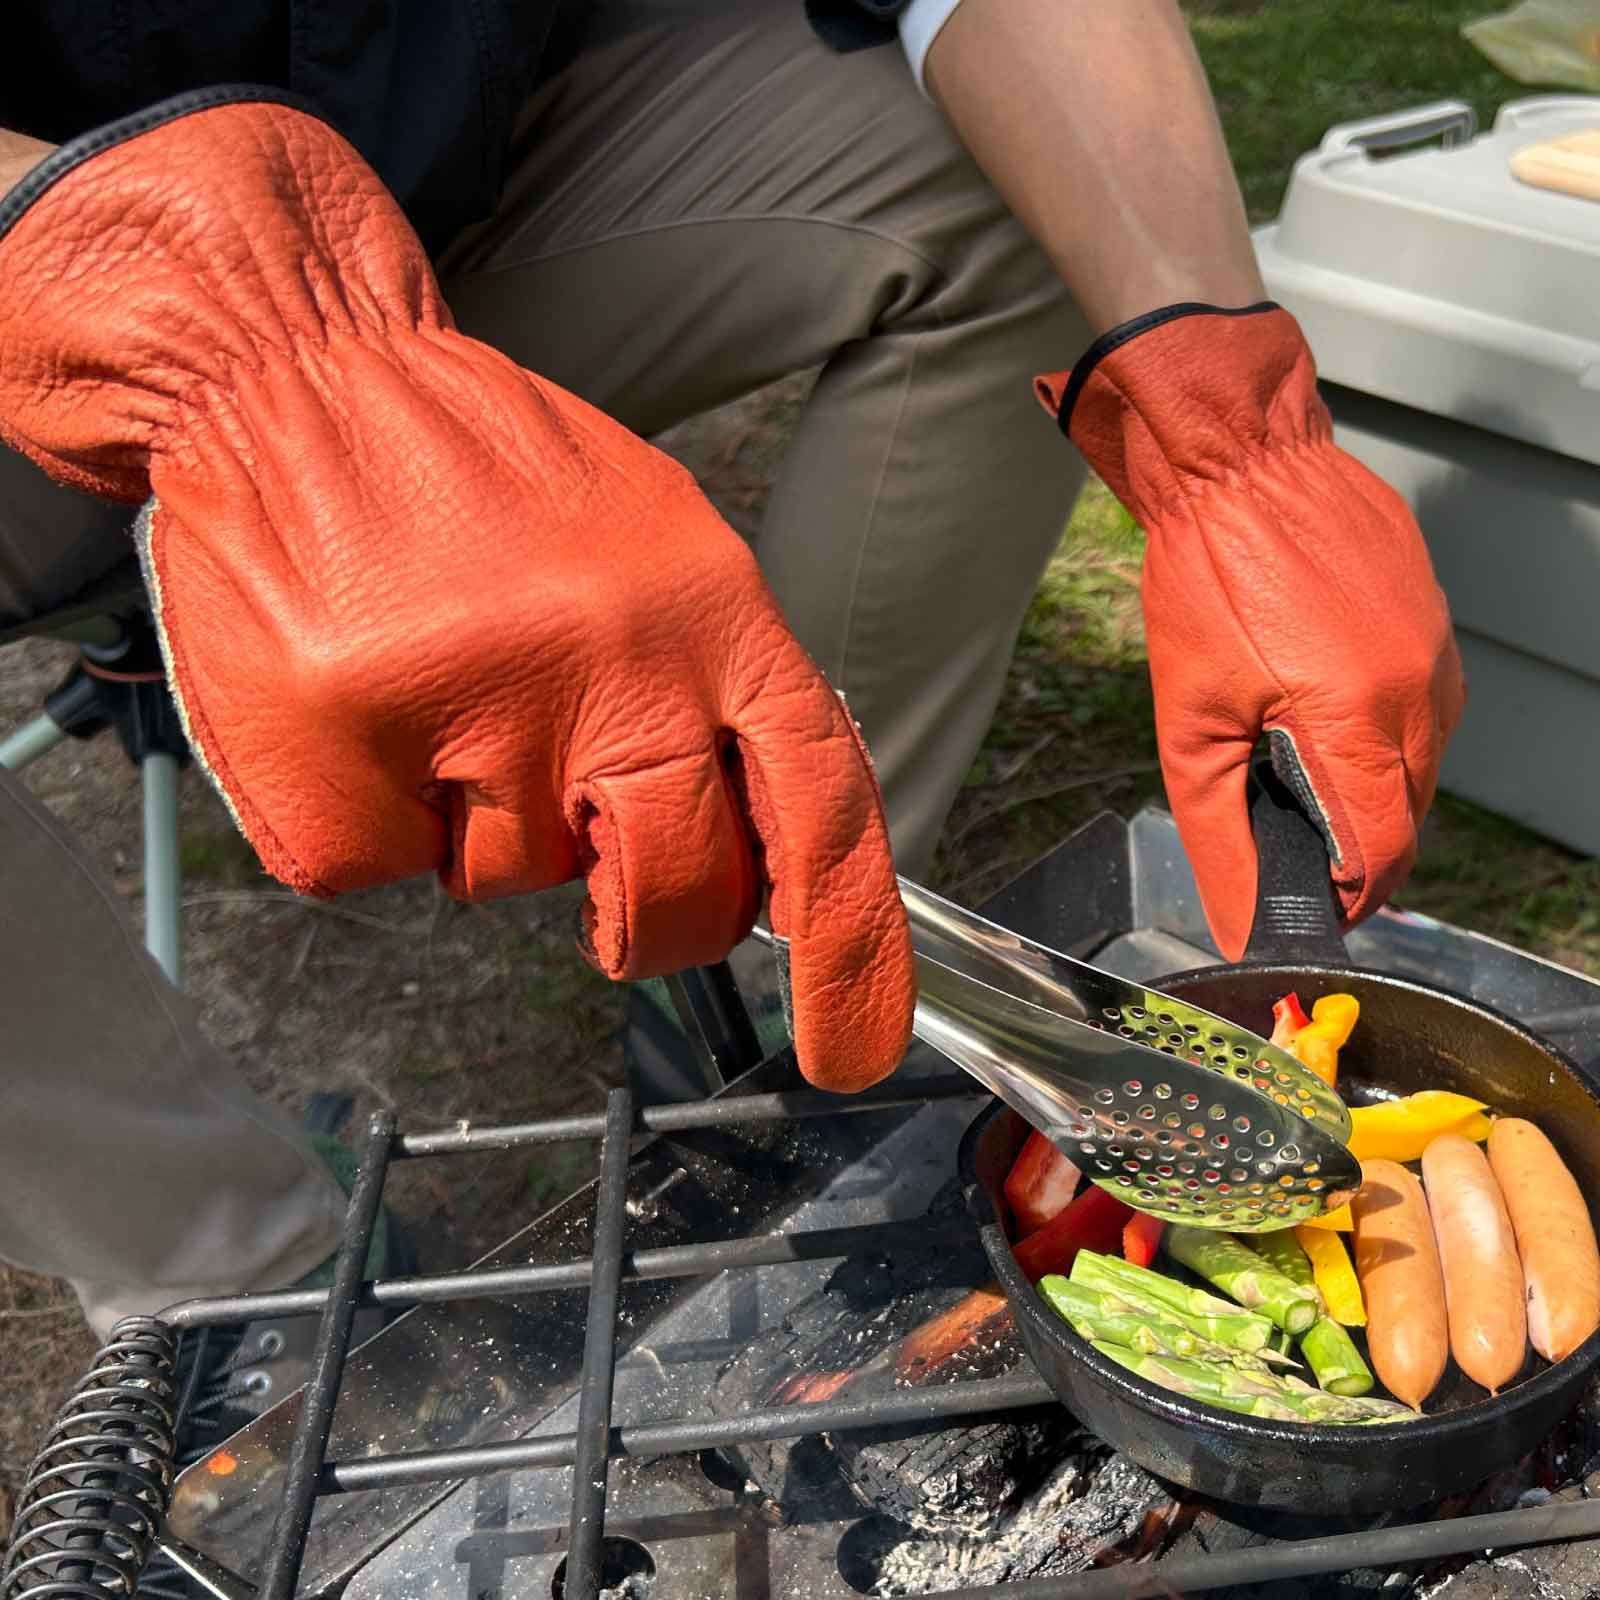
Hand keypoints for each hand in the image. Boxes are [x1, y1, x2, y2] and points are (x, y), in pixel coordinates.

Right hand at [0, 93, 913, 1089]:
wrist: (293, 370)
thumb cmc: (480, 481)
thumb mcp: (658, 555)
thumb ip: (720, 700)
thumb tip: (761, 861)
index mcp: (713, 609)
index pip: (823, 807)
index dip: (853, 949)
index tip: (850, 1050)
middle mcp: (616, 657)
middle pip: (681, 892)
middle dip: (646, 920)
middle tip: (593, 859)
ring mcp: (478, 700)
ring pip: (512, 884)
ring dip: (478, 822)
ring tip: (440, 689)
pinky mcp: (343, 741)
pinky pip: (377, 871)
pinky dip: (367, 820)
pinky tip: (358, 710)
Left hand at [1038, 304, 1463, 957]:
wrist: (1236, 460)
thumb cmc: (1204, 579)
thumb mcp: (1191, 722)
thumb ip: (1218, 831)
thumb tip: (1236, 918)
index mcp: (1362, 718)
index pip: (1384, 848)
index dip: (1352, 894)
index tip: (1320, 908)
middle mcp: (1420, 685)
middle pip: (1411, 808)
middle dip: (1361, 844)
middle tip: (1298, 849)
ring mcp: (1434, 642)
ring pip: (1425, 754)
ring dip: (1374, 783)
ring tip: (1305, 776)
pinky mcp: (1430, 612)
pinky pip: (1426, 697)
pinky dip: (1385, 726)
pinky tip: (1327, 711)